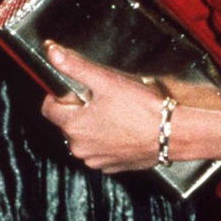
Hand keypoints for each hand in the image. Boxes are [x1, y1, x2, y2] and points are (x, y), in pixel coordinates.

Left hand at [42, 43, 163, 172]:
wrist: (172, 133)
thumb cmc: (142, 109)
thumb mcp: (105, 80)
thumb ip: (75, 66)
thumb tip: (52, 53)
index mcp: (73, 126)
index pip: (49, 109)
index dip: (62, 96)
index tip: (78, 91)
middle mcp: (80, 147)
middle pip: (68, 123)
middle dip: (80, 110)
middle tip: (103, 100)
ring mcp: (96, 160)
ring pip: (85, 138)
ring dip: (94, 126)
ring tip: (116, 114)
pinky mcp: (112, 166)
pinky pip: (101, 150)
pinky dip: (108, 140)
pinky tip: (123, 129)